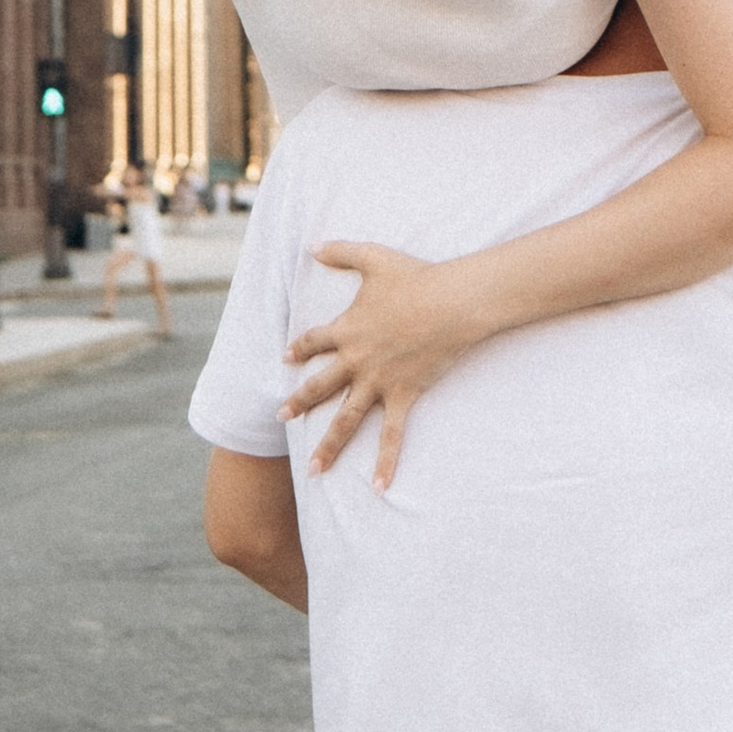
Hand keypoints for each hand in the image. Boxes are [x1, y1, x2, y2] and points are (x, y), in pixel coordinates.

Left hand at [282, 241, 488, 489]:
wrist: (451, 302)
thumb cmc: (415, 278)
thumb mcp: (373, 258)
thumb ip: (340, 251)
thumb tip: (311, 244)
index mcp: (347, 329)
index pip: (314, 342)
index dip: (299, 348)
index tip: (286, 358)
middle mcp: (357, 360)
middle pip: (320, 386)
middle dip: (299, 402)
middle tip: (281, 416)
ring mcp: (379, 381)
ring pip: (346, 420)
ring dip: (328, 446)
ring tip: (313, 470)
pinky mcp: (404, 395)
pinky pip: (391, 435)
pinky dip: (385, 461)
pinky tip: (377, 487)